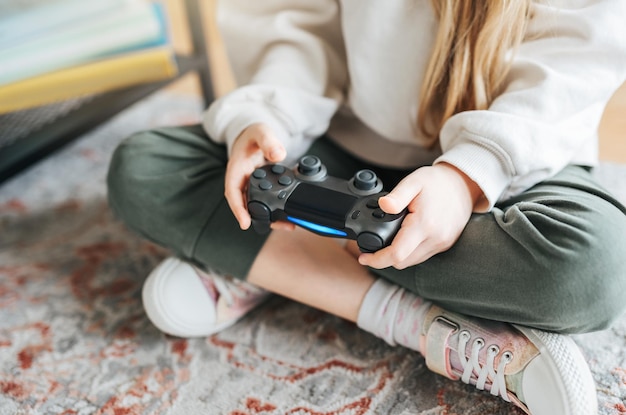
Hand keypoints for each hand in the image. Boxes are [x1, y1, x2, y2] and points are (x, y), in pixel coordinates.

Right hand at [225, 123, 288, 229]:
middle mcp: (242, 181)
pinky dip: (278, 208)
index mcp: (236, 169)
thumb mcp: (260, 132)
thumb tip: (278, 155)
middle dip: (260, 218)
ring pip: (258, 206)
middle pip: (247, 205)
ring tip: (288, 225)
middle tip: (279, 226)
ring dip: (272, 217)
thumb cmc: (254, 134)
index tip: (244, 223)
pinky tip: (290, 214)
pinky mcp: (262, 188)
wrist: (255, 136)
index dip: (238, 209)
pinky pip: (268, 201)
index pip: (233, 192)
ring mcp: (252, 186)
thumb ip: (268, 141)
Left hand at [358, 163, 482, 268]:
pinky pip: (422, 256)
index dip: (376, 259)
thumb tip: (383, 205)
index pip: (397, 254)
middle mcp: (435, 238)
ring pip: (412, 261)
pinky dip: (409, 252)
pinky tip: (403, 239)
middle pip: (402, 262)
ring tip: (386, 242)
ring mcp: (442, 243)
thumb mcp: (414, 181)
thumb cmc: (437, 182)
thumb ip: (397, 196)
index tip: (363, 257)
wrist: (464, 184)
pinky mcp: (445, 244)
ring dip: (397, 256)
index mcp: (425, 224)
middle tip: (371, 248)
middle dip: (383, 258)